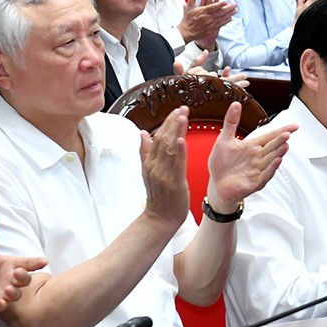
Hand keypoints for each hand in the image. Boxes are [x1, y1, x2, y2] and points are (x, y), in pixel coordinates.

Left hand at [0, 215, 44, 317]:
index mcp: (10, 266)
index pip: (27, 263)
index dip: (36, 262)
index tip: (44, 261)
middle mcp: (10, 280)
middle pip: (24, 280)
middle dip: (23, 277)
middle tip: (17, 272)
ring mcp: (3, 293)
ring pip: (15, 295)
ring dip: (13, 292)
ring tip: (6, 289)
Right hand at [137, 109, 192, 226]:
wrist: (160, 218)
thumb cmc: (158, 197)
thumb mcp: (148, 171)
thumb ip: (145, 152)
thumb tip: (143, 133)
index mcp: (149, 162)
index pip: (158, 137)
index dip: (167, 123)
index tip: (176, 111)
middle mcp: (154, 166)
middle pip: (163, 139)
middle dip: (173, 122)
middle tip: (182, 108)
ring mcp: (163, 173)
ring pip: (169, 148)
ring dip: (176, 130)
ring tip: (182, 116)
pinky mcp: (173, 181)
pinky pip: (176, 163)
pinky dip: (178, 150)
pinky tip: (181, 139)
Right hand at [179, 0, 235, 46]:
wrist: (186, 32)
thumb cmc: (187, 20)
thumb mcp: (188, 8)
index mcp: (202, 12)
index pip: (212, 7)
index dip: (219, 4)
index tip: (225, 2)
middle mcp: (207, 18)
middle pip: (219, 12)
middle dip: (228, 8)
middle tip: (235, 5)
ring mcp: (210, 24)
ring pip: (221, 18)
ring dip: (229, 14)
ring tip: (235, 10)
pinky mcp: (211, 29)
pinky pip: (220, 24)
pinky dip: (225, 21)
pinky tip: (230, 18)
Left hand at [204, 101, 288, 207]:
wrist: (217, 184)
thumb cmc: (221, 163)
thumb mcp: (224, 139)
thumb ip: (231, 122)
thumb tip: (236, 103)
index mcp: (253, 146)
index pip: (270, 136)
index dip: (282, 130)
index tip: (294, 126)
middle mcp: (258, 157)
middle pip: (272, 147)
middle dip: (280, 140)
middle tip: (287, 133)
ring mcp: (258, 170)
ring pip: (271, 160)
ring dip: (278, 153)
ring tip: (285, 145)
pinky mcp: (254, 182)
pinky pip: (265, 174)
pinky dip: (271, 168)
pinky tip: (276, 160)